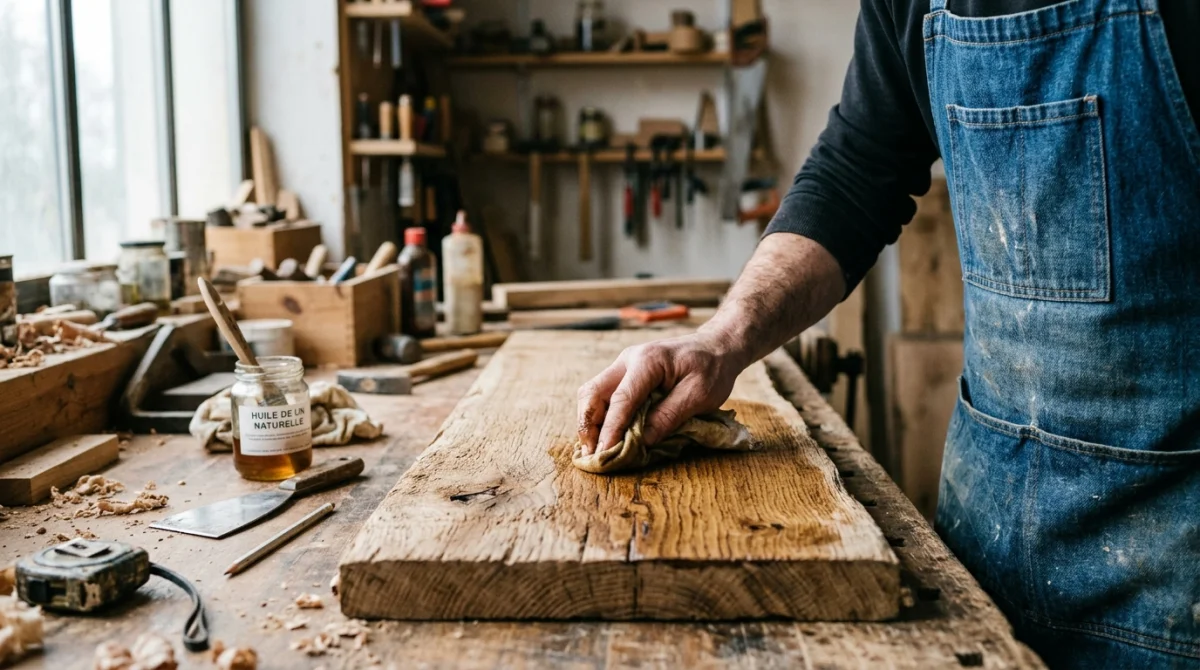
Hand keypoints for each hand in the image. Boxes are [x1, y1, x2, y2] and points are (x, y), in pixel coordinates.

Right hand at [576, 331, 746, 454]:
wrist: (716, 347)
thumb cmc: (712, 369)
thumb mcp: (699, 395)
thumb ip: (668, 416)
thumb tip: (641, 441)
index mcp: (648, 361)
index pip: (621, 399)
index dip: (610, 429)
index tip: (604, 453)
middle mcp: (628, 360)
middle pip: (592, 392)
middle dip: (587, 424)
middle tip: (593, 454)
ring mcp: (624, 366)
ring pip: (592, 393)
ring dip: (590, 421)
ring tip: (596, 449)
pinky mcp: (626, 375)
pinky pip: (604, 395)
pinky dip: (601, 416)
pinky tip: (606, 435)